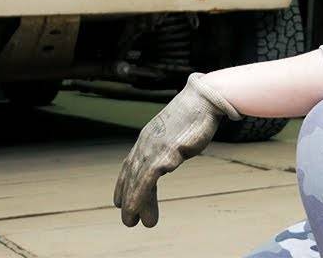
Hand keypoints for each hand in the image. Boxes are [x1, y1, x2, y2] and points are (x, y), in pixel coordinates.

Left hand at [113, 72, 240, 226]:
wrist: (203, 99)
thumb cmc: (195, 114)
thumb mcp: (178, 132)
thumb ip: (172, 145)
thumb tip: (174, 155)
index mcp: (148, 138)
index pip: (129, 163)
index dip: (124, 183)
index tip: (119, 199)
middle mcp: (146, 143)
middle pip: (131, 175)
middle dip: (127, 198)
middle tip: (128, 221)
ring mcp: (154, 148)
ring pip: (136, 180)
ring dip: (132, 203)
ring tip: (132, 222)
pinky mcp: (165, 153)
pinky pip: (147, 180)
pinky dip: (140, 196)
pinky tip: (138, 208)